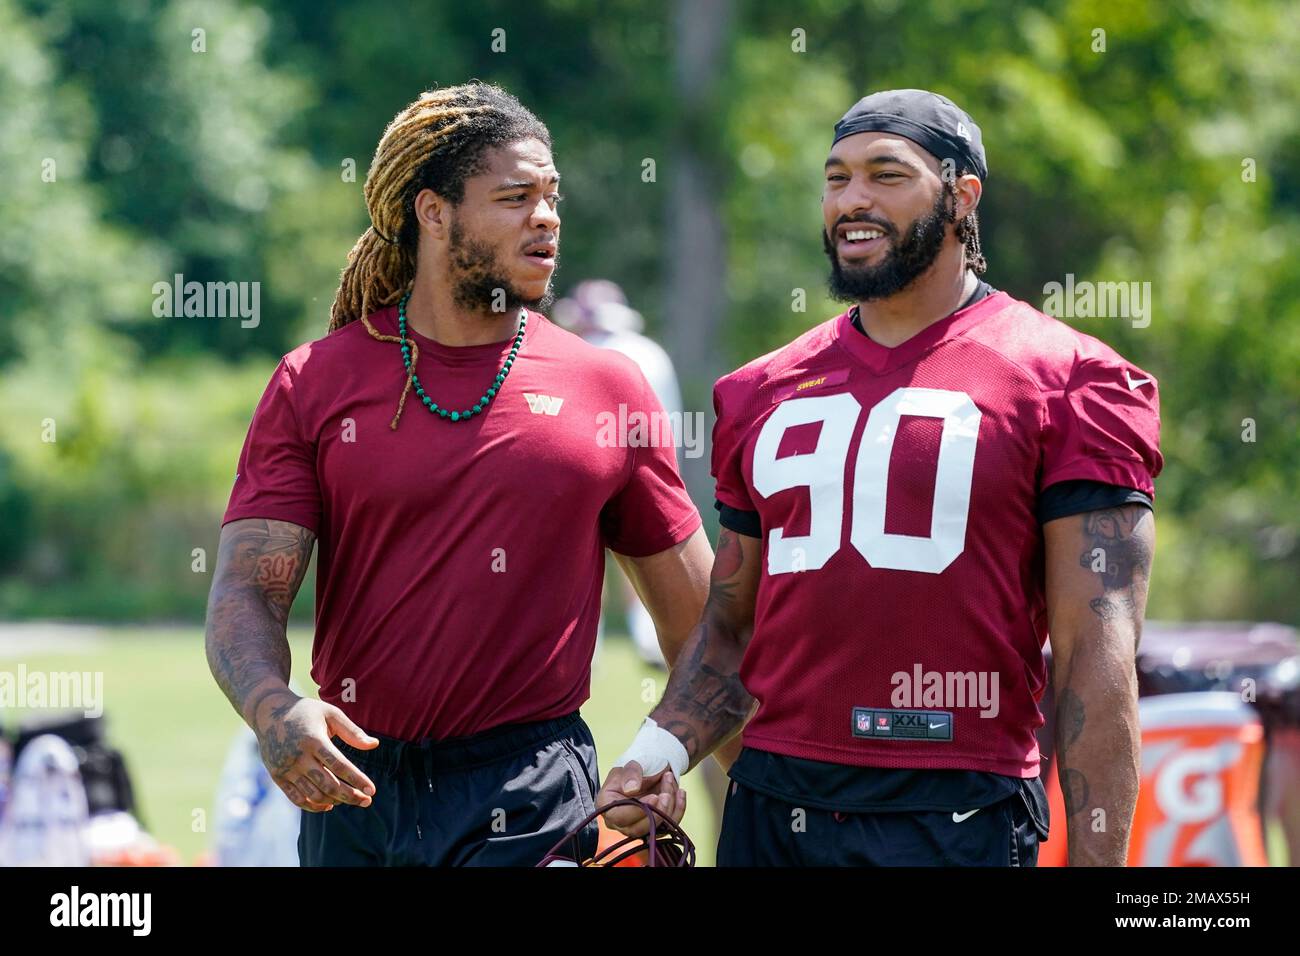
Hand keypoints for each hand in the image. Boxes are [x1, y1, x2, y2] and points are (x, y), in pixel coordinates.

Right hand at [254, 692, 378, 812]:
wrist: (268, 713)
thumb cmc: (306, 712)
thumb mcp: (330, 713)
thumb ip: (352, 731)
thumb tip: (374, 745)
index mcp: (313, 740)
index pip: (339, 765)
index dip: (357, 780)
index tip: (372, 790)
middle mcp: (298, 757)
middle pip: (328, 784)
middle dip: (350, 796)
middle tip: (367, 801)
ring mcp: (286, 769)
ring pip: (313, 795)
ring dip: (334, 801)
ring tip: (351, 799)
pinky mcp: (278, 777)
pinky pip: (296, 798)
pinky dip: (313, 806)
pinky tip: (329, 805)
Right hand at [597, 761, 685, 836]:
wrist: (651, 770)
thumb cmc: (637, 767)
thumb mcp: (632, 764)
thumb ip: (631, 774)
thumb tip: (631, 789)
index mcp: (608, 805)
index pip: (619, 817)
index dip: (637, 811)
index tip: (654, 797)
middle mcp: (620, 821)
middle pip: (638, 829)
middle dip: (657, 812)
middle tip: (667, 794)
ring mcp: (638, 826)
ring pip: (656, 828)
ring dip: (669, 806)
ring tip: (670, 780)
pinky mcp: (654, 827)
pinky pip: (669, 826)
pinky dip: (678, 809)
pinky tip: (681, 792)